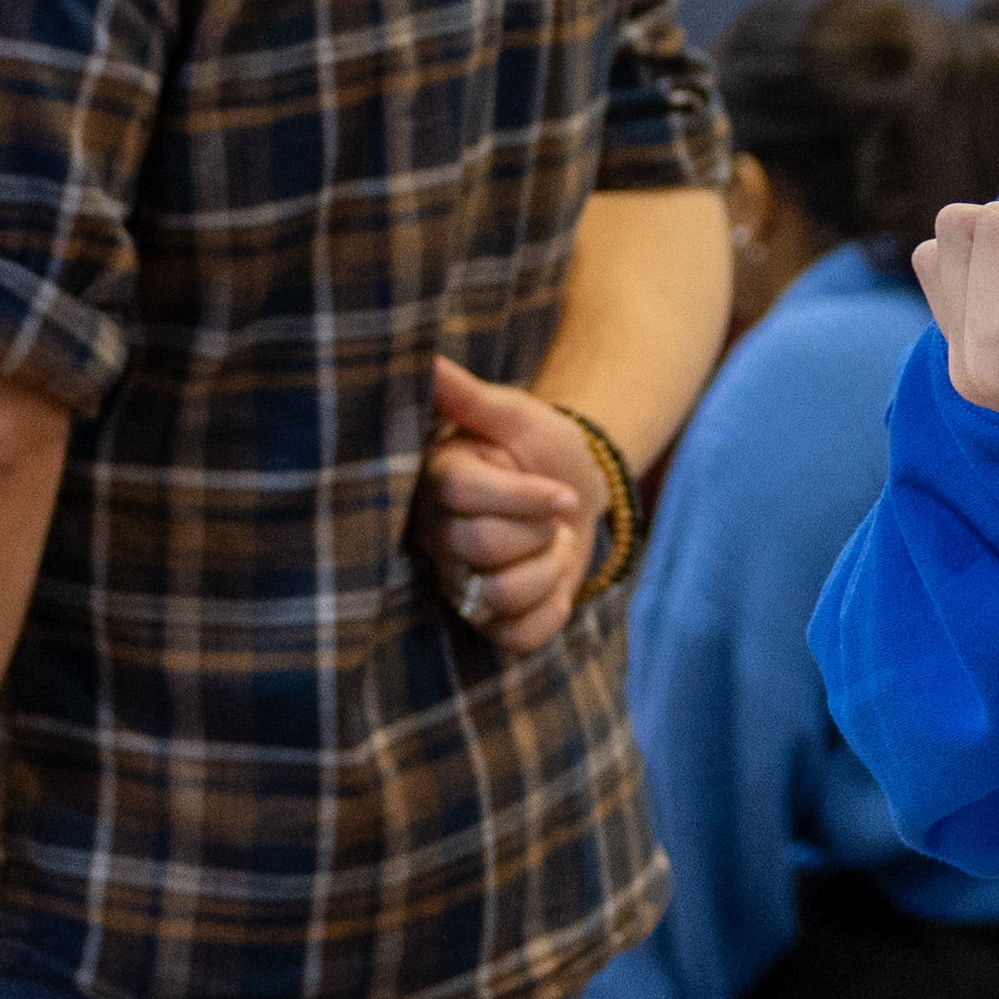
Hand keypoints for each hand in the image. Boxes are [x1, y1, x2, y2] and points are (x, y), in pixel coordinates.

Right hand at [420, 358, 618, 647]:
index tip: (562, 492)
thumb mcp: (513, 413)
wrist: (572, 486)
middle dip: (539, 531)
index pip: (463, 494)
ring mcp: (458, 582)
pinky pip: (516, 639)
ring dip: (548, 572)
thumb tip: (426, 359)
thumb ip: (468, 395)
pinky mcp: (487, 620)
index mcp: (437, 479)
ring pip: (499, 597)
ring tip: (551, 547)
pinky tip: (555, 586)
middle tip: (552, 518)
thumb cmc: (538, 444)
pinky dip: (550, 614)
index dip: (523, 497)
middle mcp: (437, 534)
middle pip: (482, 546)